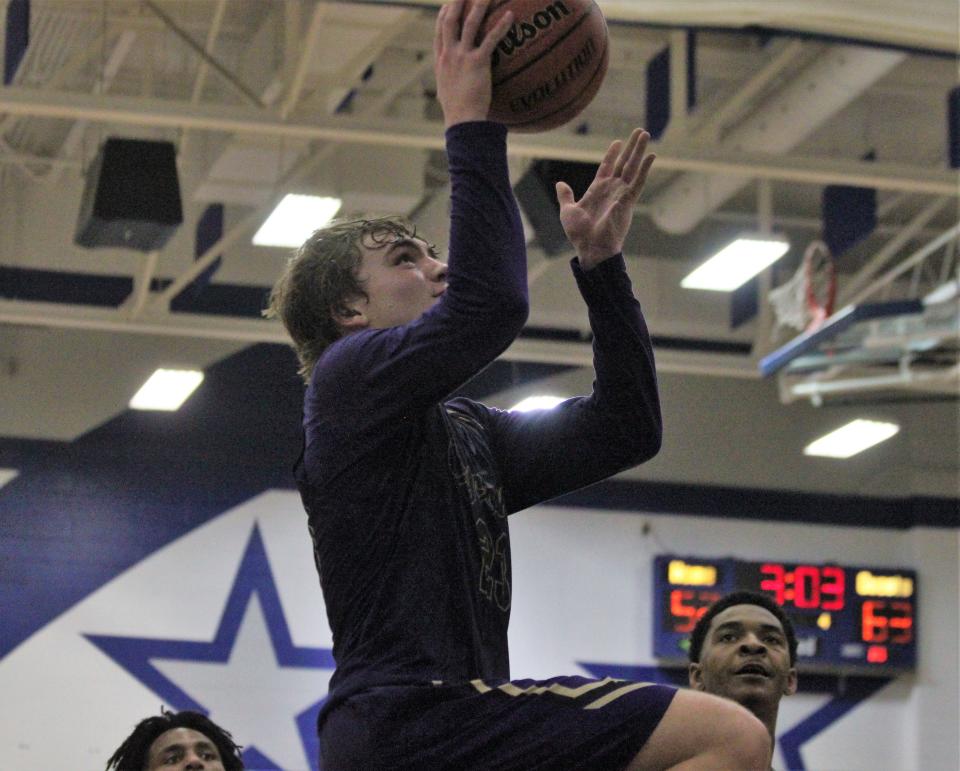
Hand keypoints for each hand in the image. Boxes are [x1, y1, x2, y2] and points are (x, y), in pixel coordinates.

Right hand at [434, 0, 512, 127]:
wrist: (462, 121)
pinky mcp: (477, 63)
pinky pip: (491, 39)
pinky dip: (501, 26)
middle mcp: (449, 55)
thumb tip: (453, 87)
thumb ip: (450, 83)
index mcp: (441, 62)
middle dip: (457, 2)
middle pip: (450, 21)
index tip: (449, 4)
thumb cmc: (458, 114)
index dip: (444, 15)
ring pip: (469, 24)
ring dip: (478, 6)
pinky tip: (511, 15)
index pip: (439, 32)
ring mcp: (461, 57)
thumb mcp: (448, 94)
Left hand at [555, 129, 655, 269]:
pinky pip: (638, 182)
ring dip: (639, 151)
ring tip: (646, 135)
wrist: (590, 249)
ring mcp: (621, 194)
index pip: (607, 167)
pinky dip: (645, 169)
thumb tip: (560, 184)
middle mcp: (612, 190)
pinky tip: (652, 156)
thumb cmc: (580, 234)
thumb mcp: (568, 211)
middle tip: (639, 131)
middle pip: (624, 163)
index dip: (612, 155)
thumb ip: (565, 196)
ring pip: (633, 168)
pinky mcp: (628, 201)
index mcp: (597, 190)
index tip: (617, 142)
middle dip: (631, 147)